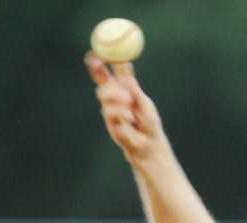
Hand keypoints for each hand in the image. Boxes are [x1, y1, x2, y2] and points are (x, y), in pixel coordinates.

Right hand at [84, 52, 165, 169]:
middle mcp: (114, 99)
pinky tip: (130, 120)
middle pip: (102, 82)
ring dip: (116, 98)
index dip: (101, 62)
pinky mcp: (111, 124)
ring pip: (104, 97)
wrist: (150, 146)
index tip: (96, 52)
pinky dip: (121, 114)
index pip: (110, 72)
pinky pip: (110, 114)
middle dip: (98, 72)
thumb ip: (133, 86)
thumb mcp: (143, 101)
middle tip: (100, 66)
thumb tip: (125, 66)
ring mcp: (110, 111)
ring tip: (129, 104)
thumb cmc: (149, 123)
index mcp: (123, 90)